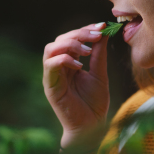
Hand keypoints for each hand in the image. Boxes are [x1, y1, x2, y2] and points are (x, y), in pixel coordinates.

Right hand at [43, 23, 109, 149]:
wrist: (91, 127)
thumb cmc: (94, 104)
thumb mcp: (100, 74)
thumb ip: (99, 54)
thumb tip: (103, 33)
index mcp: (69, 63)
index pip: (71, 38)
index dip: (85, 30)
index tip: (101, 26)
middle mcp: (58, 67)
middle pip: (59, 39)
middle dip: (79, 34)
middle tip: (96, 36)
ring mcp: (52, 76)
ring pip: (50, 48)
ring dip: (69, 44)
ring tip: (87, 51)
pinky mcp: (50, 86)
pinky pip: (50, 65)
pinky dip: (63, 60)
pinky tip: (79, 66)